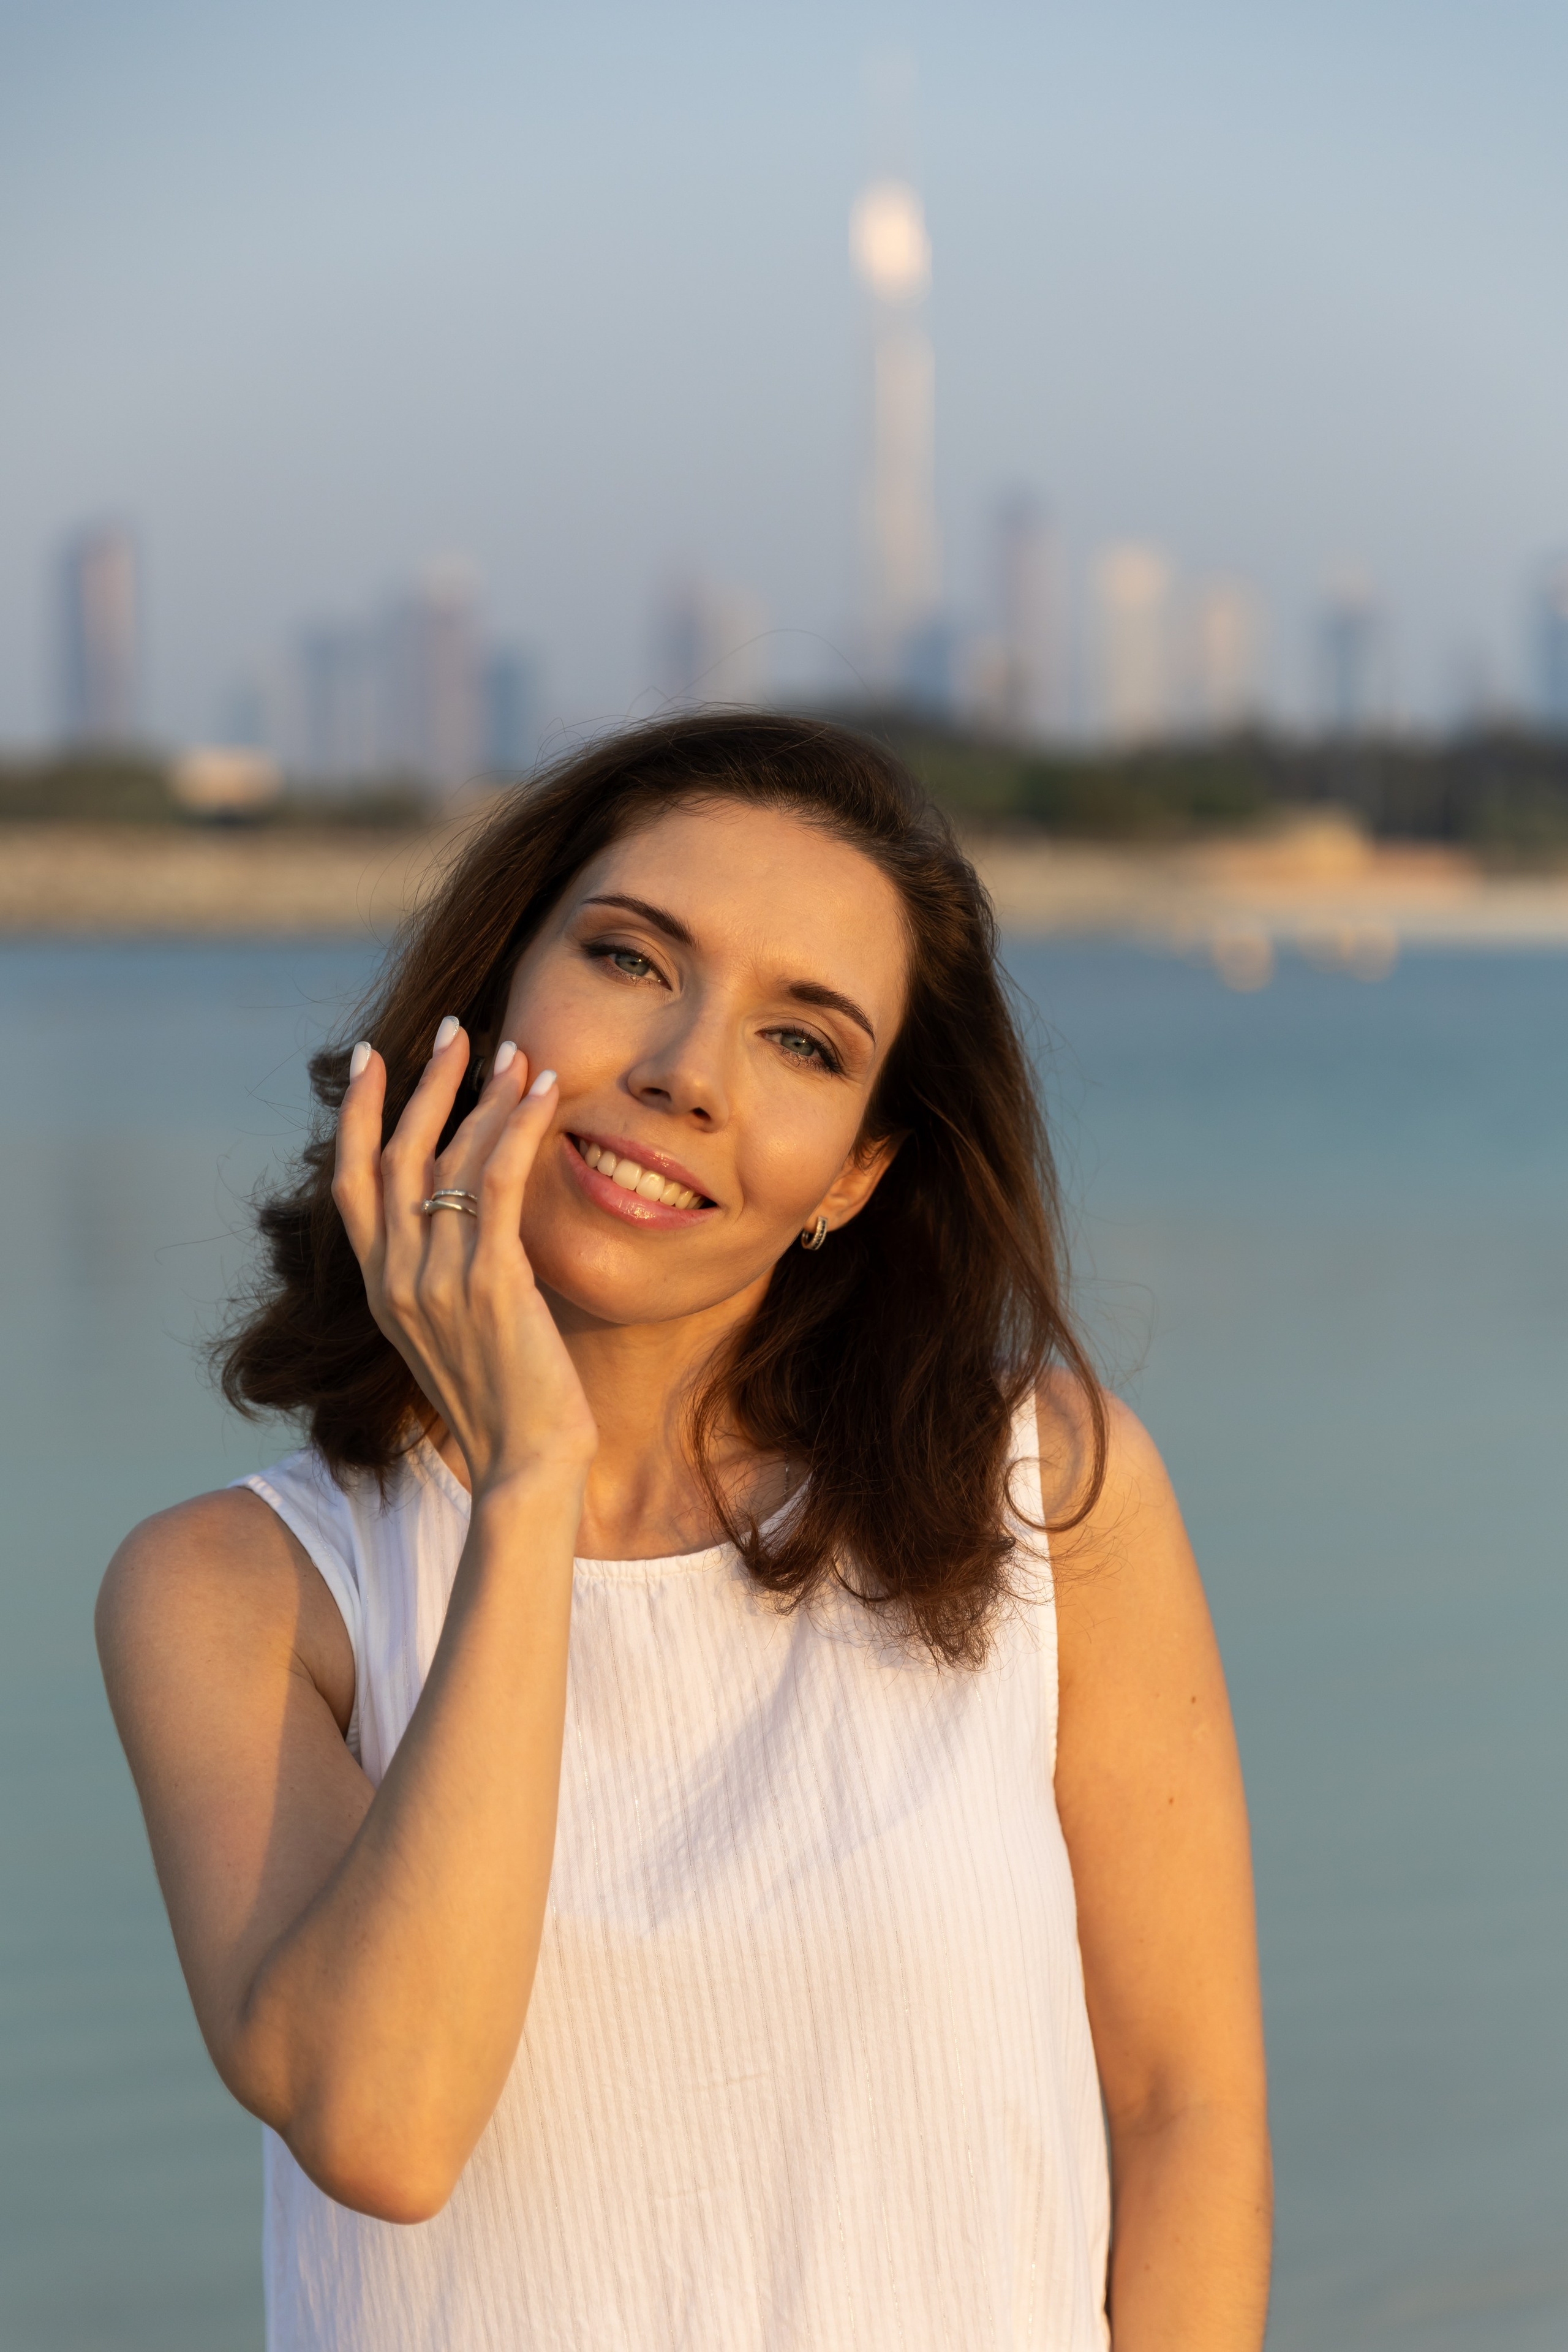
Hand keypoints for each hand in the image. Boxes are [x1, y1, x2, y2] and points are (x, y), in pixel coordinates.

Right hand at [333, 1019, 598, 1497]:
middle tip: (455, 1030)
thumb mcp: (451, 1333)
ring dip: (485, 1094)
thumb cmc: (503, 1404)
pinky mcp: (492, 1282)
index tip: (369, 1057)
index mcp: (381, 1289)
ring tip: (515, 1050)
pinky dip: (520, 1125)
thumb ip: (441, 1275)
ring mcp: (438, 1280)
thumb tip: (466, 1217)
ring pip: (453, 1158)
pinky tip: (543, 1090)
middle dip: (426, 1083)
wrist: (523, 1466)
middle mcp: (397, 1278)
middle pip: (396, 1152)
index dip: (354, 1114)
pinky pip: (501, 1181)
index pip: (350, 1182)